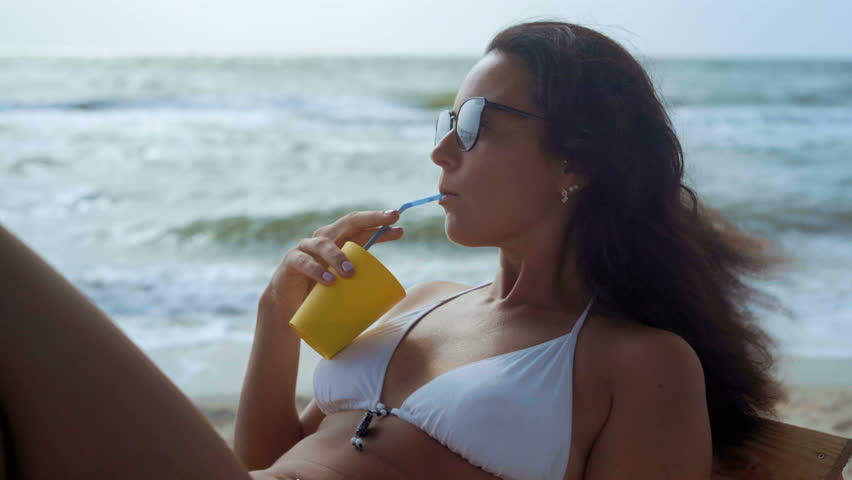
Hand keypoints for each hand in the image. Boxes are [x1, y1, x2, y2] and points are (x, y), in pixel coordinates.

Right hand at [261, 209, 402, 312]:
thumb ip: (361, 285)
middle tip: (388, 221)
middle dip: (370, 219)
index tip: (398, 224)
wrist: (289, 305)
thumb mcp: (344, 286)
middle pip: (348, 223)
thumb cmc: (322, 293)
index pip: (361, 227)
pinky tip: (329, 281)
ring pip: (325, 244)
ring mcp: (307, 248)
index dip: (379, 223)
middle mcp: (325, 238)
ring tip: (350, 273)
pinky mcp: (292, 262)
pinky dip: (318, 271)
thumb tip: (390, 298)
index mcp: (339, 241)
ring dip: (339, 257)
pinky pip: (305, 263)